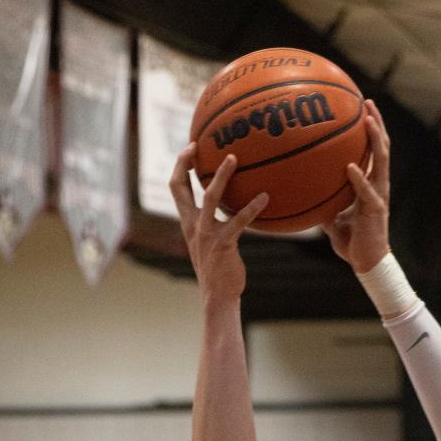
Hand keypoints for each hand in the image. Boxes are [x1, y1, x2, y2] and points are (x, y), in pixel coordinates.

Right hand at [168, 145, 268, 304]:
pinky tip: (265, 197)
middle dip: (186, 163)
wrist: (218, 296)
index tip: (191, 148)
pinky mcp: (224, 243)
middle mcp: (192, 226)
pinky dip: (252, 207)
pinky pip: (239, 220)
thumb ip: (211, 224)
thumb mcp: (208, 243)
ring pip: (210, 197)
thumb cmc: (218, 270)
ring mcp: (206, 234)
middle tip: (198, 144)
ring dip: (221, 176)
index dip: (180, 166)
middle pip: (180, 187)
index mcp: (187, 223)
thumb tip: (227, 207)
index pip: (176, 188)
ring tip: (233, 158)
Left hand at [323, 100, 389, 273]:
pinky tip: (350, 166)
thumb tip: (301, 188)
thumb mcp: (332, 215)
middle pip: (382, 148)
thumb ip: (323, 199)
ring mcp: (379, 196)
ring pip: (381, 162)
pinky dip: (358, 178)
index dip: (370, 130)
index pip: (373, 151)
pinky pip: (366, 191)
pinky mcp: (375, 210)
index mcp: (370, 184)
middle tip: (367, 102)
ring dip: (376, 140)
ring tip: (368, 120)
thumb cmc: (351, 240)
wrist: (367, 262)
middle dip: (376, 123)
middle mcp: (378, 185)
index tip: (361, 108)